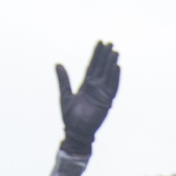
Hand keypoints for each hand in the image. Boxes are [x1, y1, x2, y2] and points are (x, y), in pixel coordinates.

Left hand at [56, 41, 120, 155]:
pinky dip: (115, 77)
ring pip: (108, 75)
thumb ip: (63, 79)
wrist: (75, 132)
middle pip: (102, 67)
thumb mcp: (65, 94)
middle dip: (105, 55)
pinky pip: (113, 87)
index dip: (96, 54)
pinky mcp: (107, 102)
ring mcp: (102, 94)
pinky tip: (117, 67)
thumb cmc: (69, 117)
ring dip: (111, 63)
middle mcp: (95, 87)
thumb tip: (58, 64)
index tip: (100, 42)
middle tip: (110, 42)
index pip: (92, 66)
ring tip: (115, 51)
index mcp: (86, 85)